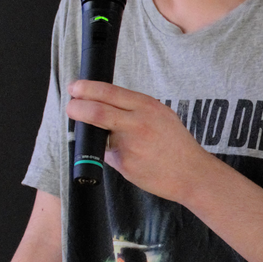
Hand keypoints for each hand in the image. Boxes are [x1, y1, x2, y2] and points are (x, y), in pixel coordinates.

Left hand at [66, 80, 216, 203]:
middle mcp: (137, 123)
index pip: (108, 91)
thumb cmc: (176, 143)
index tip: (74, 88)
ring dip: (96, 135)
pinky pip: (108, 156)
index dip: (86, 88)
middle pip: (96, 110)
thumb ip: (134, 110)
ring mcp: (129, 145)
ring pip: (99, 135)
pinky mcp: (124, 164)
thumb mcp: (161, 115)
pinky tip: (132, 158)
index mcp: (146, 106)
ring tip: (114, 139)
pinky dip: (113, 155)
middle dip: (76, 108)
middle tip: (70, 107)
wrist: (192, 173)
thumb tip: (104, 107)